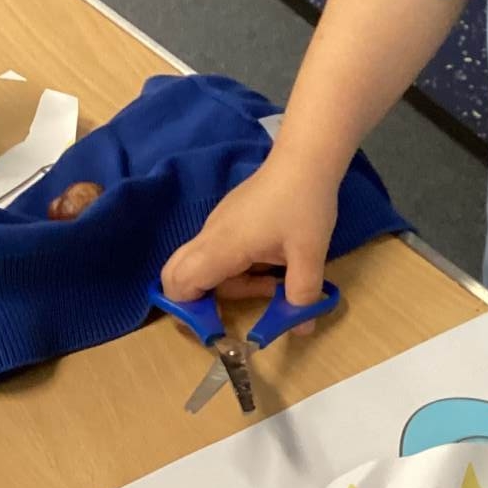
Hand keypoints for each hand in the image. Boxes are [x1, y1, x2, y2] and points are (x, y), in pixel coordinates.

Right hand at [160, 152, 338, 323]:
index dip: (189, 313)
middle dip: (200, 302)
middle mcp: (210, 236)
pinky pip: (217, 252)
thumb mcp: (310, 254)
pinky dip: (235, 268)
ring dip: (231, 284)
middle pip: (178, 275)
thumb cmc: (304, 204)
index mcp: (222, 247)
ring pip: (203, 266)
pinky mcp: (229, 219)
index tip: (216, 328)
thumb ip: (302, 294)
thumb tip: (300, 329)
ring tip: (273, 282)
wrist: (306, 158)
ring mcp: (217, 225)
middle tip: (234, 312)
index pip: (180, 284)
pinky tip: (270, 264)